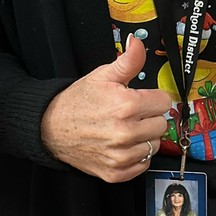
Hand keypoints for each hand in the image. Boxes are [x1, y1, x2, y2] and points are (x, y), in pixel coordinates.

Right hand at [40, 34, 172, 181]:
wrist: (51, 128)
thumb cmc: (77, 102)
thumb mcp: (102, 75)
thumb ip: (128, 61)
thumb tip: (137, 42)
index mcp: (126, 106)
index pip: (164, 102)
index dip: (153, 98)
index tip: (141, 99)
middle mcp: (125, 133)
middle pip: (162, 125)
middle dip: (149, 118)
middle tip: (131, 115)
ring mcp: (120, 155)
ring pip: (154, 146)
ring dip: (144, 138)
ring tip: (125, 130)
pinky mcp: (116, 172)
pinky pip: (143, 165)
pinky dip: (135, 157)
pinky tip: (122, 146)